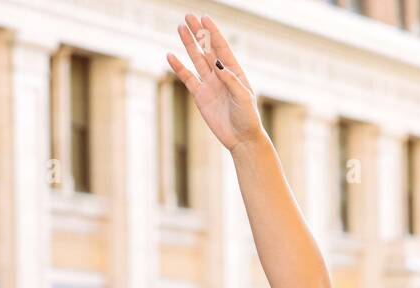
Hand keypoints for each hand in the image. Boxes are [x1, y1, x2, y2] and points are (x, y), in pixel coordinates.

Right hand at [166, 13, 261, 152]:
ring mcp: (210, 84)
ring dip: (189, 44)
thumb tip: (217, 64)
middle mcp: (221, 75)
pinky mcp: (200, 96)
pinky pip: (188, 78)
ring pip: (196, 59)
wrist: (241, 139)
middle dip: (198, 33)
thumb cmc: (248, 118)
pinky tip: (171, 56)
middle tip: (189, 17)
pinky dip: (179, 68)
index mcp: (234, 72)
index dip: (213, 33)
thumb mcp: (244, 97)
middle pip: (207, 49)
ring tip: (180, 28)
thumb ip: (231, 80)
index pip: (221, 48)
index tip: (204, 18)